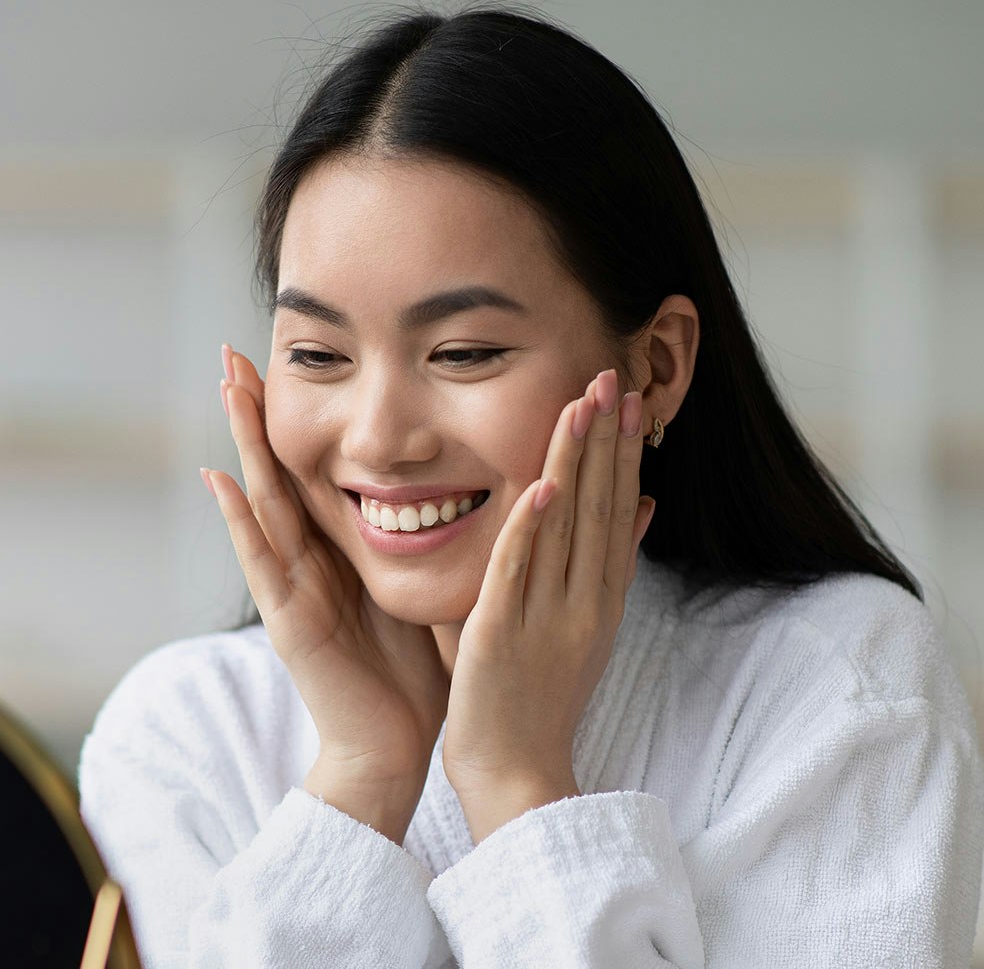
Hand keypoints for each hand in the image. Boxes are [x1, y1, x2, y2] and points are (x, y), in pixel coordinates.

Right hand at [203, 346, 449, 834]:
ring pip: (265, 502)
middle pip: (282, 472)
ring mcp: (295, 589)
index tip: (293, 363)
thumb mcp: (418, 586)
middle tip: (237, 352)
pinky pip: (262, 563)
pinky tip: (220, 478)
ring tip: (227, 387)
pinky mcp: (292, 622)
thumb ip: (423, 543)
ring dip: (244, 444)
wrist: (396, 746)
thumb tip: (459, 491)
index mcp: (343, 553)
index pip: (316, 472)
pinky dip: (240, 522)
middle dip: (260, 415)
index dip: (301, 420)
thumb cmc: (413, 669)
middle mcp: (311, 561)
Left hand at [441, 368, 654, 840]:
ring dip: (576, 463)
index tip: (629, 400)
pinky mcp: (504, 633)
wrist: (516, 771)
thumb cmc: (542, 694)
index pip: (618, 510)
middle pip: (600, 507)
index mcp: (601, 596)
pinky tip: (543, 482)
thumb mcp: (589, 624)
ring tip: (585, 405)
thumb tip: (643, 504)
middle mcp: (585, 601)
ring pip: (566, 527)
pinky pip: (520, 571)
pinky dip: (532, 527)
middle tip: (613, 376)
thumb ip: (608, 563)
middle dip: (607, 439)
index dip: (624, 453)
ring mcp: (548, 617)